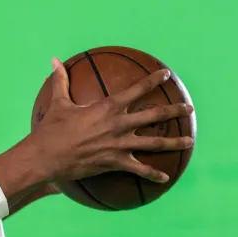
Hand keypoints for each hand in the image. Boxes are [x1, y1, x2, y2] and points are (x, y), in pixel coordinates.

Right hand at [32, 57, 193, 183]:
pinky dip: (153, 174)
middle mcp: (119, 124)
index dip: (154, 80)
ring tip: (189, 140)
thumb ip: (61, 80)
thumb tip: (54, 59)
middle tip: (189, 108)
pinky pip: (140, 169)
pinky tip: (165, 177)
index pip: (137, 89)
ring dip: (174, 142)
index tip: (166, 74)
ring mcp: (120, 145)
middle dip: (174, 110)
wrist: (47, 156)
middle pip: (154, 115)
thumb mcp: (59, 102)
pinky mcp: (116, 163)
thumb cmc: (52, 128)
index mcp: (108, 107)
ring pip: (155, 143)